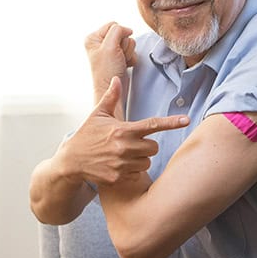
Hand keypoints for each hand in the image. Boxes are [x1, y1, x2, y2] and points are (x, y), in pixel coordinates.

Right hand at [61, 77, 188, 185]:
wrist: (70, 161)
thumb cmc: (86, 135)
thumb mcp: (98, 115)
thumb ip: (111, 98)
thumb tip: (116, 80)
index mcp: (122, 130)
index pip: (152, 124)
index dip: (171, 122)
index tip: (186, 120)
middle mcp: (124, 147)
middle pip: (154, 147)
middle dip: (147, 146)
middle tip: (132, 144)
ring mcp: (121, 164)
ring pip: (147, 162)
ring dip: (140, 159)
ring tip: (124, 155)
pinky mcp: (118, 177)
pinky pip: (137, 174)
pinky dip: (131, 171)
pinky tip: (118, 166)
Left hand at [85, 22, 136, 99]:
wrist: (113, 90)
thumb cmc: (107, 71)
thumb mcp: (109, 46)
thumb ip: (118, 31)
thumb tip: (128, 29)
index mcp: (93, 38)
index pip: (114, 25)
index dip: (119, 36)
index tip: (114, 49)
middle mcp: (101, 43)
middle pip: (123, 34)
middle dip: (124, 46)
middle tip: (117, 57)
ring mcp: (111, 51)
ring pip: (129, 42)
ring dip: (128, 53)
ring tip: (120, 62)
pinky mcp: (120, 57)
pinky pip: (132, 52)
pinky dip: (131, 59)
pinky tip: (124, 65)